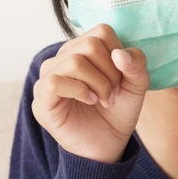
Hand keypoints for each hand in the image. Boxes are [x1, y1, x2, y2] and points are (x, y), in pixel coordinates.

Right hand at [32, 24, 150, 162]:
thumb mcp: (136, 86)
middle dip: (110, 72)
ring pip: (74, 61)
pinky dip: (80, 91)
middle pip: (90, 45)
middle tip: (113, 94)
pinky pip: (56, 82)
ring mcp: (48, 77)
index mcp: (81, 50)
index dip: (118, 54)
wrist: (107, 146)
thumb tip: (119, 54)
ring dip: (98, 84)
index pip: (101, 32)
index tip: (121, 79)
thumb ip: (136, 64)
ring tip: (103, 100)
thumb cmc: (116, 113)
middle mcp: (61, 59)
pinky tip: (89, 101)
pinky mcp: (41, 99)